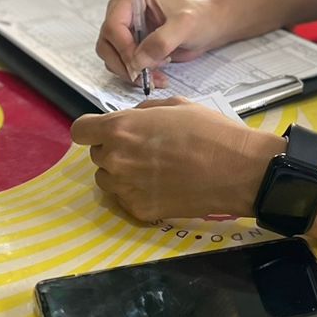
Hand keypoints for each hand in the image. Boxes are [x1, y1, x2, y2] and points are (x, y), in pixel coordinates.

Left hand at [72, 99, 283, 221]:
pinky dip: (137, 192)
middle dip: (113, 150)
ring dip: (121, 173)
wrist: (237, 170)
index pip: (80, 131)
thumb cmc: (209, 130)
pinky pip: (125, 199)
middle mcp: (116, 159)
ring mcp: (126, 188)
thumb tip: (130, 120)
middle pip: (96, 155)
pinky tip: (162, 186)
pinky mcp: (139, 211)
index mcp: (120, 128)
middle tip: (143, 149)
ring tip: (151, 169)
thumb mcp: (175, 105)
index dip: (91, 129)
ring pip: (107, 180)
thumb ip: (142, 112)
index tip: (104, 131)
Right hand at [97, 0, 228, 81]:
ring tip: (158, 74)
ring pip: (111, 58)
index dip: (125, 49)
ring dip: (132, 72)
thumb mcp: (185, 25)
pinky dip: (136, 75)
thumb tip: (138, 61)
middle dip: (127, 64)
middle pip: (107, 44)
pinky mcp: (129, 45)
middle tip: (148, 75)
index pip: (113, 26)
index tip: (140, 65)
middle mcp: (122, 10)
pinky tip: (156, 75)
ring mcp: (124, 29)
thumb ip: (162, 41)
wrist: (209, 28)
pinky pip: (122, 65)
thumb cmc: (199, 18)